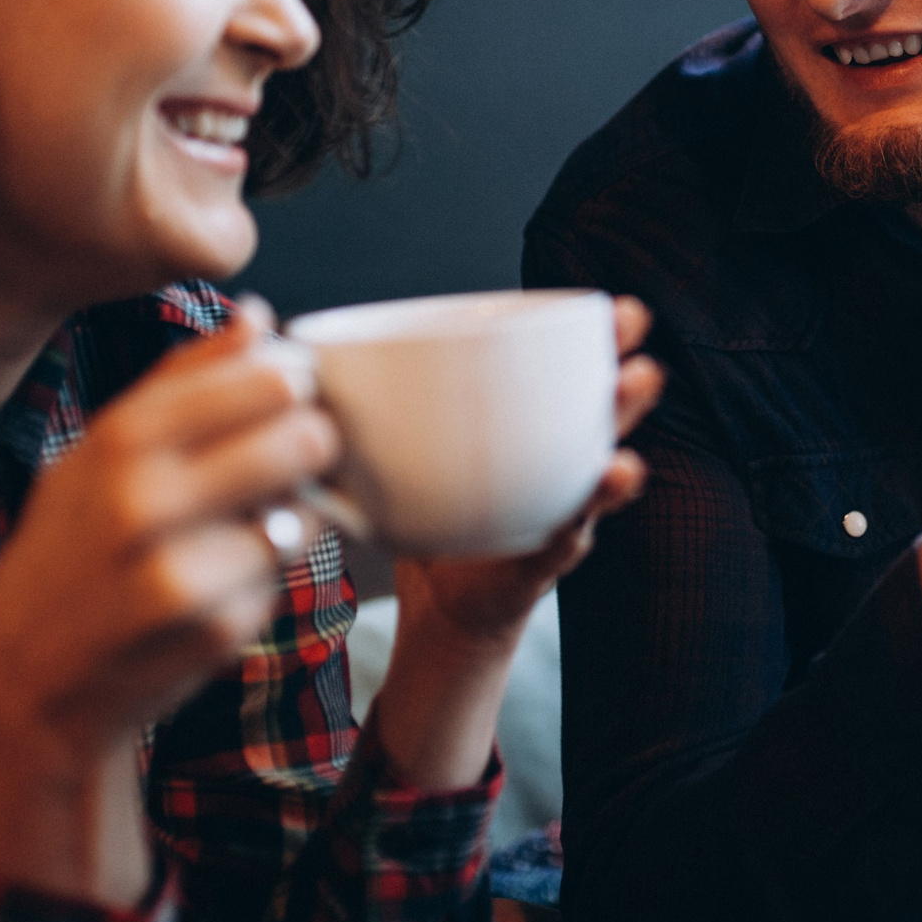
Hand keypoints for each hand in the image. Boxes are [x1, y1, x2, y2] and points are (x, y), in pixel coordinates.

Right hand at [0, 296, 335, 902]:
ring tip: (250, 519)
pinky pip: (286, 574)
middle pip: (302, 437)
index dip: (297, 380)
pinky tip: (222, 579)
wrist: (31, 685)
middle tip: (294, 453)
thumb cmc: (70, 550)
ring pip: (307, 510)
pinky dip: (270, 572)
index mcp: (121, 440)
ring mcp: (185, 572)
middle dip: (313, 442)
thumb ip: (181, 379)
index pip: (261, 377)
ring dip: (295, 512)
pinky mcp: (219, 630)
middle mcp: (149, 502)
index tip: (295, 390)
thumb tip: (257, 317)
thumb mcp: (97, 451)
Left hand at [371, 295, 664, 788]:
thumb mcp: (394, 456)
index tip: (611, 303)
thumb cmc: (427, 523)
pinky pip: (567, 537)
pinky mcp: (537, 562)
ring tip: (633, 408)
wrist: (441, 618)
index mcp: (522, 432)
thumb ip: (359, 408)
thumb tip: (285, 346)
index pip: (562, 377)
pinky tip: (600, 493)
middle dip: (619, 372)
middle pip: (596, 412)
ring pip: (597, 470)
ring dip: (618, 440)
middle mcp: (551, 467)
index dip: (592, 340)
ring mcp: (554, 514)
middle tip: (635, 335)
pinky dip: (582, 514)